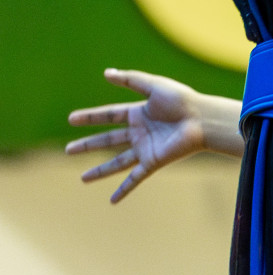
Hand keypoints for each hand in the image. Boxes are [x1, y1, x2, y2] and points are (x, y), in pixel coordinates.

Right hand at [66, 68, 241, 201]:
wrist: (202, 120)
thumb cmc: (181, 100)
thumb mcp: (153, 85)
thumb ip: (130, 79)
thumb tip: (106, 73)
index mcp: (139, 114)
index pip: (109, 116)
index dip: (90, 117)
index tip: (71, 119)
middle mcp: (140, 133)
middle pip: (107, 140)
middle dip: (88, 145)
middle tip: (68, 150)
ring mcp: (146, 149)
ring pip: (117, 162)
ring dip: (99, 171)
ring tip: (82, 179)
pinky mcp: (153, 162)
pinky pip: (135, 178)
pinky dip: (124, 189)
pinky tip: (112, 201)